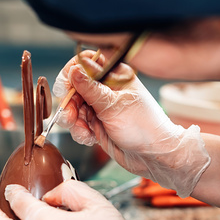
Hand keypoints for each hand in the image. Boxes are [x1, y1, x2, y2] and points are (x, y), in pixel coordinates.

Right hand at [52, 52, 210, 196]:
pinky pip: (78, 123)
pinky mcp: (97, 123)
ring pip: (73, 106)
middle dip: (69, 103)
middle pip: (73, 86)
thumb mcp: (114, 106)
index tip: (66, 89)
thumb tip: (74, 70)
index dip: (71, 74)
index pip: (84, 63)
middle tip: (71, 117)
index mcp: (114, 75)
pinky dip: (79, 131)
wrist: (153, 156)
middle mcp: (106, 88)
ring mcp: (100, 106)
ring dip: (73, 121)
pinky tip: (90, 138)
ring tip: (84, 131)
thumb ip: (91, 88)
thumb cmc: (143, 127)